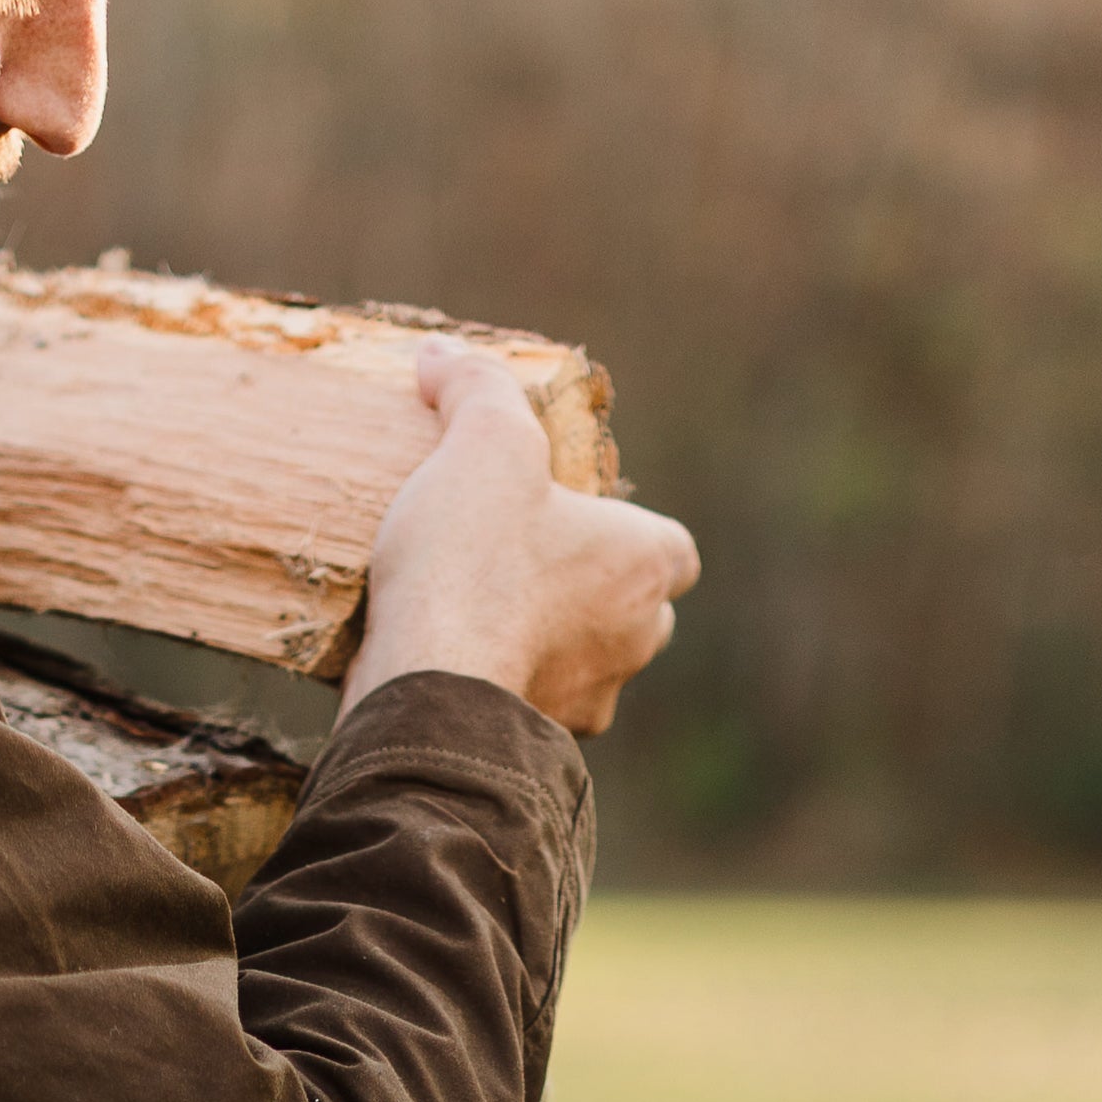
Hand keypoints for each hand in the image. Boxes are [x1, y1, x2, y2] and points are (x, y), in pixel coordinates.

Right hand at [344, 343, 699, 735]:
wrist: (430, 686)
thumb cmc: (475, 562)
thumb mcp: (479, 442)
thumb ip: (475, 389)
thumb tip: (442, 357)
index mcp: (648, 563)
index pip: (671, 549)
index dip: (628, 534)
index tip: (574, 520)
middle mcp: (638, 640)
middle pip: (634, 611)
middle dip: (591, 593)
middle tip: (524, 565)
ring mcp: (592, 702)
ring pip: (585, 666)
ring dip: (548, 644)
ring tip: (480, 616)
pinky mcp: (536, 744)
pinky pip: (531, 707)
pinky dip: (506, 687)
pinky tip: (455, 665)